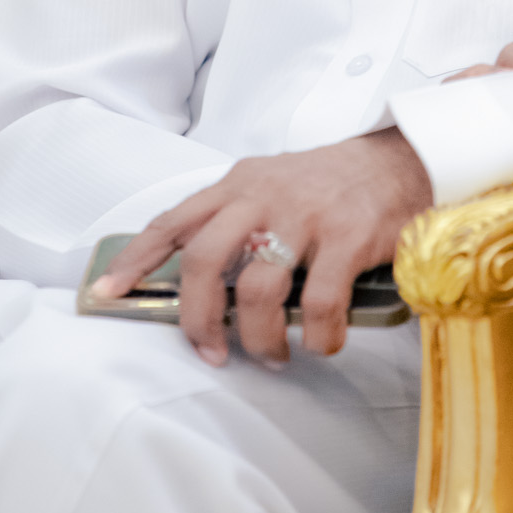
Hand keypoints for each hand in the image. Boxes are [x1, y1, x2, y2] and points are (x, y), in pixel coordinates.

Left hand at [89, 129, 431, 368]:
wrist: (404, 158)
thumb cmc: (335, 181)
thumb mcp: (274, 181)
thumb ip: (238, 216)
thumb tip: (204, 279)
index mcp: (241, 183)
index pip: (174, 220)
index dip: (136, 259)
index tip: (108, 293)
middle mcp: (265, 196)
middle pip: (203, 261)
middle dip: (196, 318)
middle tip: (209, 350)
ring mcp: (307, 217)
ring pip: (256, 290)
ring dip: (257, 337)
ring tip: (270, 355)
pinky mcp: (349, 238)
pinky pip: (320, 304)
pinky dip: (318, 336)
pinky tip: (323, 342)